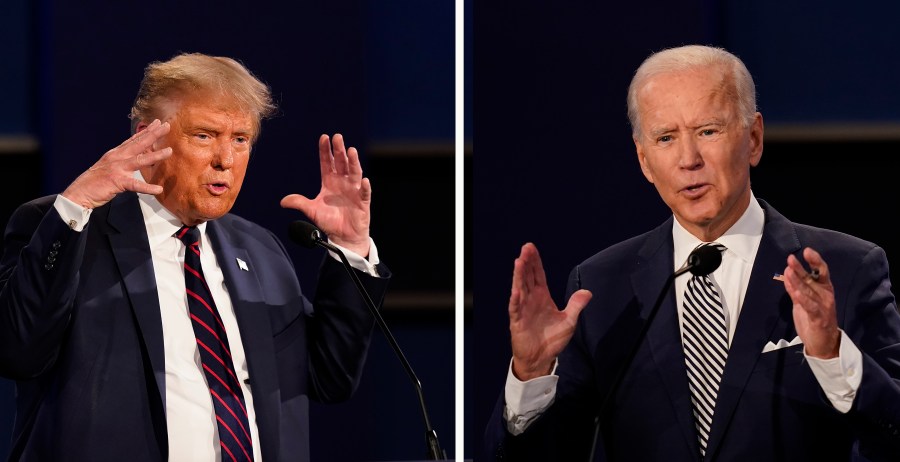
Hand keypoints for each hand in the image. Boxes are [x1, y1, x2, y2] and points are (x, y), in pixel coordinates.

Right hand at [61, 120, 171, 208]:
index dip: (146, 131)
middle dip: (153, 134)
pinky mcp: (116, 182)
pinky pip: (135, 185)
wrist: (79, 192)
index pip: (133, 140)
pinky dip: (147, 187)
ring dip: (155, 155)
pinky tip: (158, 188)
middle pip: (138, 144)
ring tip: (169, 151)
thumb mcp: (109, 166)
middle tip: (167, 126)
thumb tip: (135, 156)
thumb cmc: (95, 181)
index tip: (157, 123)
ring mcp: (117, 169)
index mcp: (115, 153)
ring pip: (139, 160)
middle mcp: (117, 158)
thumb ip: (122, 160)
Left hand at [281, 134, 370, 256]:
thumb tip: (283, 201)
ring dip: (353, 162)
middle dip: (339, 150)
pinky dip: (365, 187)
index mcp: (330, 181)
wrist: (343, 237)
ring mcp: (354, 191)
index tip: (324, 138)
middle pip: (341, 163)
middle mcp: (343, 182)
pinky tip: (364, 181)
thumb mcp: (312, 211)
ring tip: (351, 151)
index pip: (327, 162)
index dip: (325, 150)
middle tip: (337, 137)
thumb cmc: (329, 222)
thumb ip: (299, 203)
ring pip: (354, 173)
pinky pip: (364, 193)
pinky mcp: (362, 202)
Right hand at [509, 243, 591, 380]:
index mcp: (542, 297)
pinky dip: (516, 300)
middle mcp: (531, 300)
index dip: (535, 262)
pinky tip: (516, 291)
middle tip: (526, 248)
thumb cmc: (552, 339)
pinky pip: (516, 309)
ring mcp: (523, 309)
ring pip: (520, 288)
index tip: (531, 248)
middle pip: (527, 277)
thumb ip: (576, 305)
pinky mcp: (518, 322)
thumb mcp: (569, 321)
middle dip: (526, 262)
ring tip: (519, 261)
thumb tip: (588, 292)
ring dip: (519, 275)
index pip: (538, 275)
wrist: (541, 359)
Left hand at [783, 247, 839, 358]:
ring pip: (809, 291)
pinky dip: (802, 299)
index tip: (807, 251)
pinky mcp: (818, 318)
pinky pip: (810, 306)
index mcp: (824, 289)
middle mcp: (825, 295)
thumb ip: (796, 288)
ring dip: (797, 281)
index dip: (815, 260)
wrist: (824, 343)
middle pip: (814, 278)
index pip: (820, 271)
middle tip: (791, 259)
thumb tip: (787, 272)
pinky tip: (796, 291)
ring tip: (788, 271)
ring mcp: (823, 306)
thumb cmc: (814, 319)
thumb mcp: (803, 301)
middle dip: (802, 268)